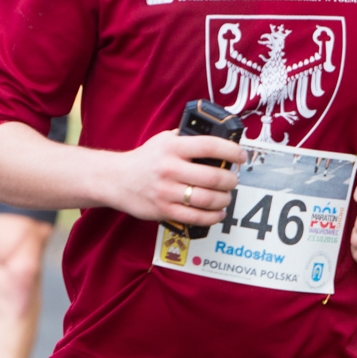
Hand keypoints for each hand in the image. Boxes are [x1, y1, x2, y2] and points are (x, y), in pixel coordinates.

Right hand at [102, 130, 244, 225]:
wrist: (116, 179)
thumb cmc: (145, 159)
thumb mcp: (164, 140)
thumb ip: (187, 139)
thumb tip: (219, 141)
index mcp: (173, 147)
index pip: (210, 146)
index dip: (231, 151)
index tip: (241, 156)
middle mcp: (170, 169)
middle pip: (213, 177)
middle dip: (230, 180)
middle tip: (233, 180)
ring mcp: (167, 191)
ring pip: (207, 200)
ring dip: (224, 200)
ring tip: (226, 197)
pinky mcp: (164, 210)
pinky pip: (195, 218)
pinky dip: (212, 217)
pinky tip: (218, 213)